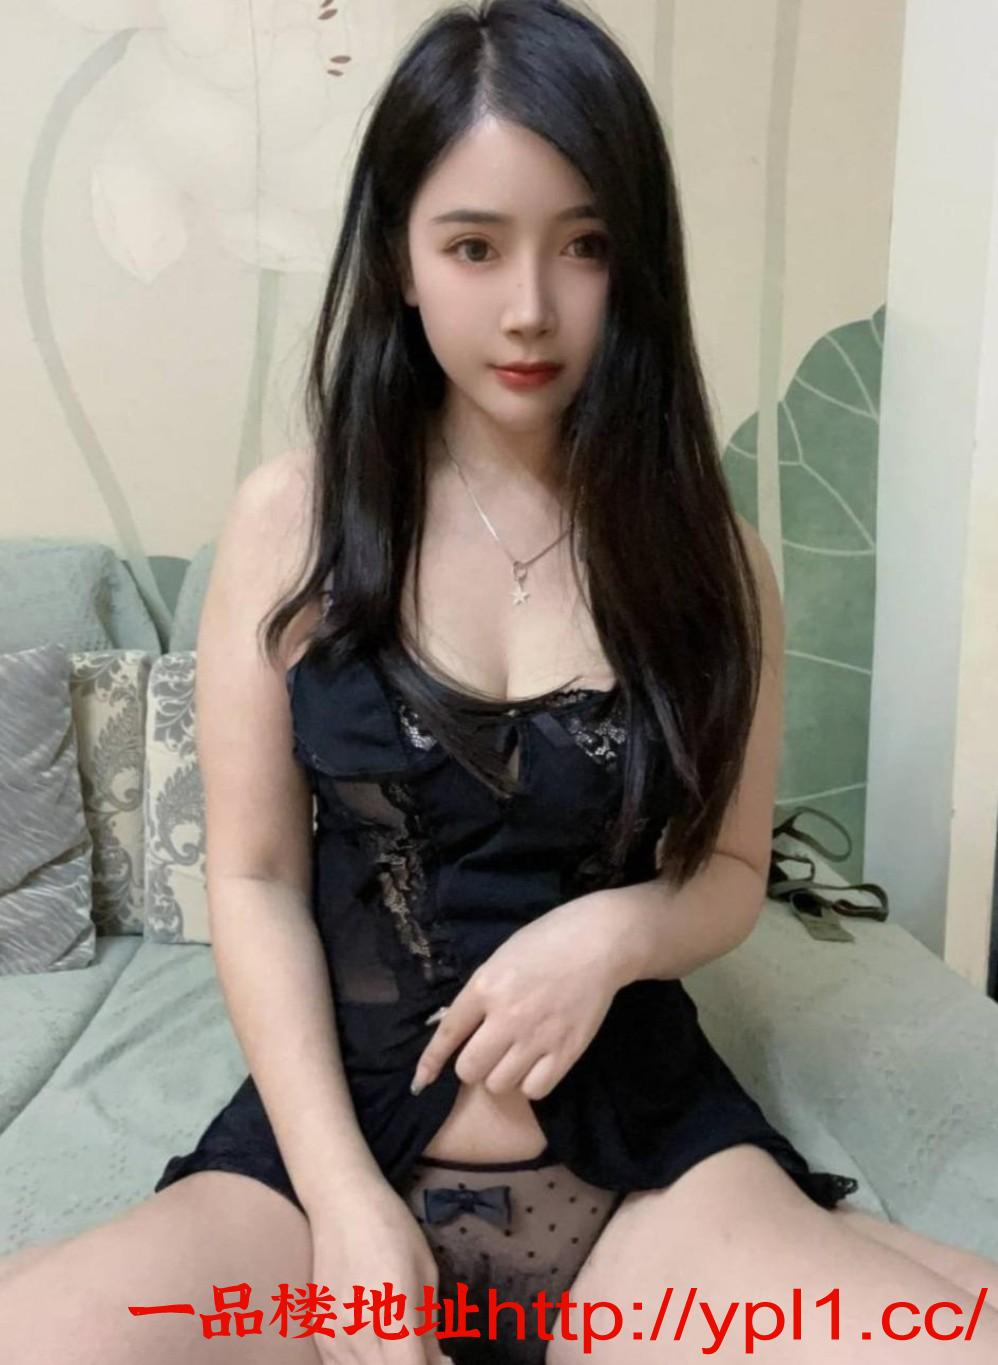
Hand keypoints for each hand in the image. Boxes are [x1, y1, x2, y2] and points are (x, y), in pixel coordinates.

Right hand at [304, 1182, 451, 1363]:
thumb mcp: (425, 1271)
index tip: (439, 1361)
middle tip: (421, 1351)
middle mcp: (358, 1332)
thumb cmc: (392, 1228)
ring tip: (401, 1346)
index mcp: (392, 1313)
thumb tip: (439, 1363)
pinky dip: (362, 1364)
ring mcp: (333, 1336)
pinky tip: (376, 1347)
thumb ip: (429, 1326)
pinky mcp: (319, 1334)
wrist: (341, 1204)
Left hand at [411, 894, 622, 1099]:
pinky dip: (531, 1083)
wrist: (598, 942)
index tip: (420, 1082)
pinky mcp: (566, 1052)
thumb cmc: (547, 942)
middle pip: (470, 1070)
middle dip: (474, 1065)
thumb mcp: (500, 959)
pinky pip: (534, 1090)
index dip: (431, 1062)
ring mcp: (537, 1037)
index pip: (448, 1033)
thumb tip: (462, 1028)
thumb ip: (480, 994)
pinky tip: (537, 1064)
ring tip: (516, 1056)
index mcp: (485, 987)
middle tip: (489, 1052)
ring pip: (499, 1085)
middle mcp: (506, 1016)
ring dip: (503, 1075)